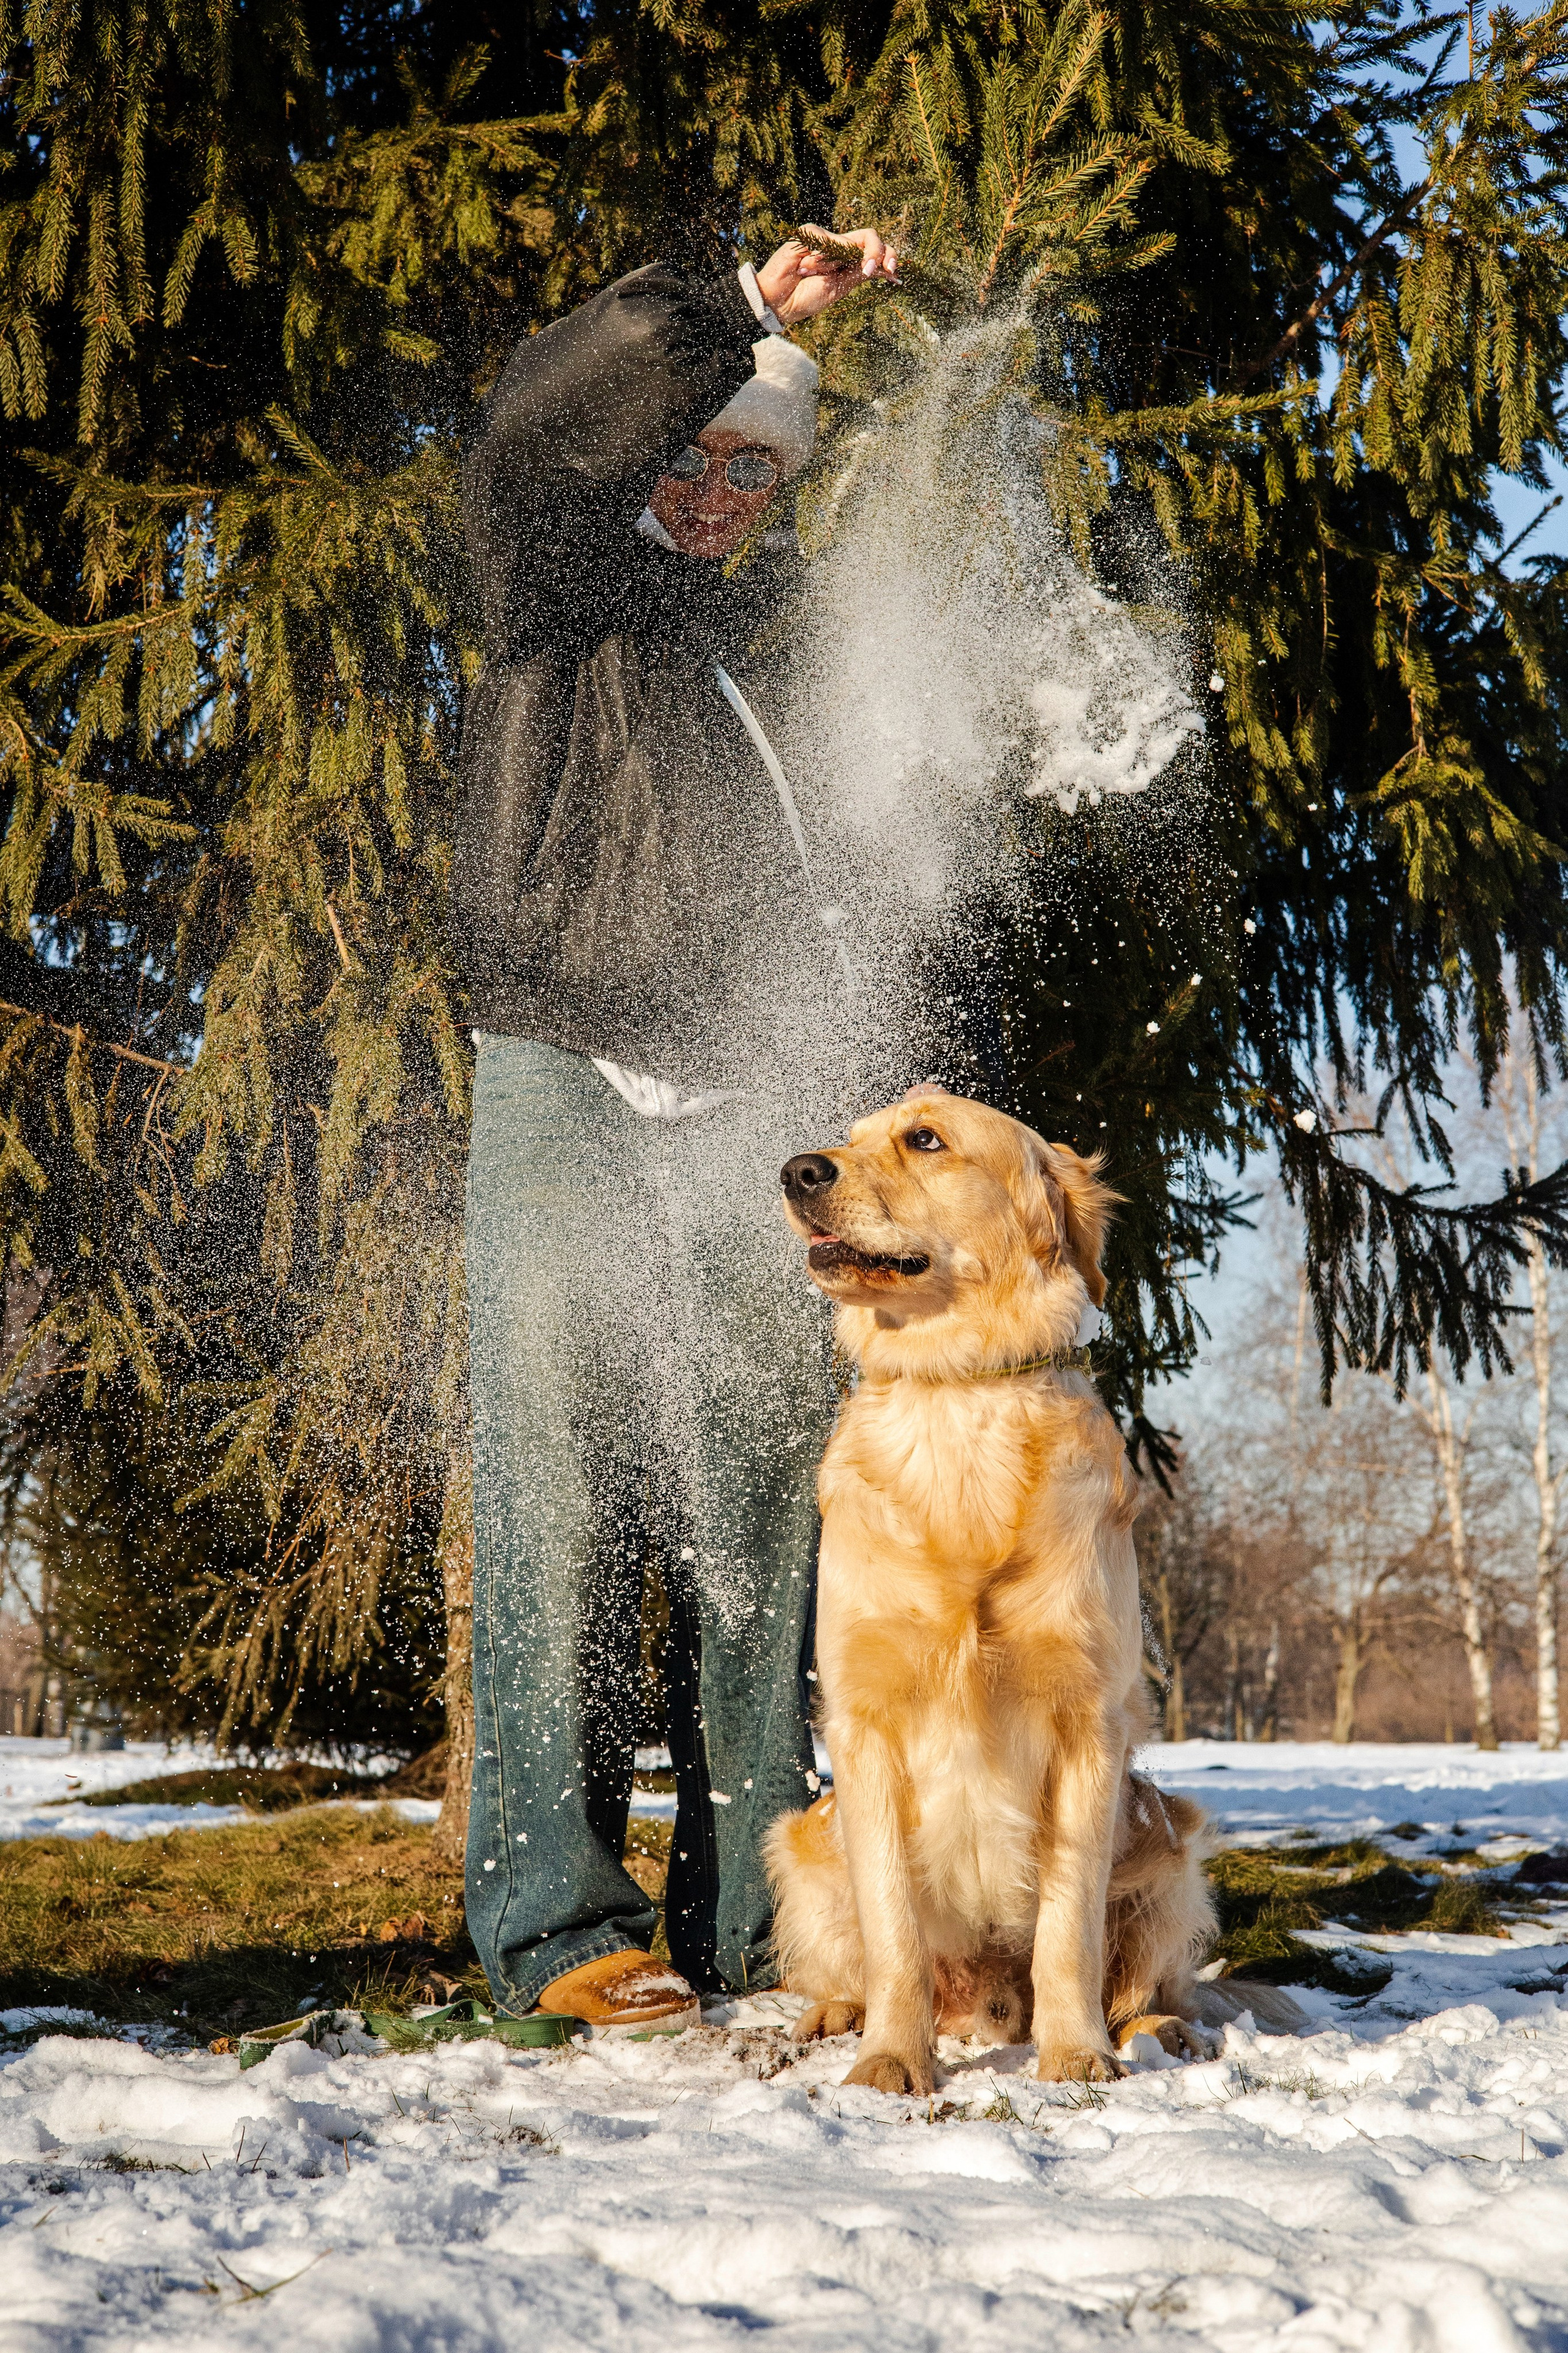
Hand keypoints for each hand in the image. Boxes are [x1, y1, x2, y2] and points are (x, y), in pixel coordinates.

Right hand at [755, 226, 897, 325]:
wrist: (779, 301)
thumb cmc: (807, 297)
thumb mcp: (840, 288)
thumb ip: (859, 273)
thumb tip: (885, 268)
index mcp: (850, 262)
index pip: (876, 251)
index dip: (888, 257)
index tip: (893, 273)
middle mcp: (841, 247)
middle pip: (871, 237)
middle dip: (877, 253)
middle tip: (870, 269)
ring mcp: (827, 239)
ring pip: (846, 244)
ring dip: (830, 266)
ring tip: (809, 275)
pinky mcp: (811, 232)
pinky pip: (825, 243)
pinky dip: (816, 260)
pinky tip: (801, 268)